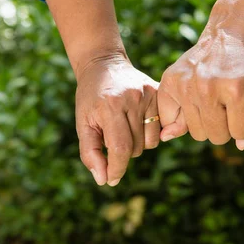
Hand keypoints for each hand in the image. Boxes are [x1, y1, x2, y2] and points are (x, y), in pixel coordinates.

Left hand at [76, 54, 159, 185]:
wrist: (104, 64)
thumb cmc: (90, 98)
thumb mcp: (83, 124)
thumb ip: (90, 153)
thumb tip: (103, 180)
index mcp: (110, 107)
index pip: (120, 148)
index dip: (116, 169)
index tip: (111, 180)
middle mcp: (133, 99)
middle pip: (136, 148)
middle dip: (124, 152)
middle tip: (112, 136)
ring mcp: (149, 94)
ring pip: (151, 142)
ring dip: (138, 143)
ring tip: (125, 127)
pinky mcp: (159, 92)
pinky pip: (161, 128)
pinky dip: (150, 132)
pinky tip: (138, 121)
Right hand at [158, 17, 243, 149]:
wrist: (233, 32)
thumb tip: (238, 147)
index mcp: (239, 91)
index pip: (240, 134)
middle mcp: (208, 87)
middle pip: (216, 137)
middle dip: (228, 124)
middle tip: (230, 99)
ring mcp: (186, 84)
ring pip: (196, 132)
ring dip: (208, 120)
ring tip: (214, 96)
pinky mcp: (170, 80)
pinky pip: (168, 120)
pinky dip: (180, 117)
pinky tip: (193, 100)